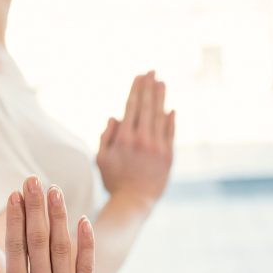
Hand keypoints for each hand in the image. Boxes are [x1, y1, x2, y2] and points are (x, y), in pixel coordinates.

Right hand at [0, 176, 98, 272]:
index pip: (14, 249)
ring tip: (55, 190)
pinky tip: (83, 221)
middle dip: (35, 207)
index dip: (14, 219)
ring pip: (62, 248)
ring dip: (59, 217)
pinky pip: (87, 268)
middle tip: (33, 180)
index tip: (13, 195)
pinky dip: (86, 244)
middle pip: (38, 241)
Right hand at [97, 71, 174, 204]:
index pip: (131, 107)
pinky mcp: (168, 156)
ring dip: (160, 97)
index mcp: (123, 139)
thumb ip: (106, 136)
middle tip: (152, 71)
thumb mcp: (101, 158)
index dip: (136, 89)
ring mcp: (157, 147)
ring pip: (159, 116)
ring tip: (162, 82)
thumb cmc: (114, 180)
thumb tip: (114, 116)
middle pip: (146, 107)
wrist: (134, 201)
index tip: (140, 76)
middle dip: (149, 87)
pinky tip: (170, 108)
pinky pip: (170, 133)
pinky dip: (171, 119)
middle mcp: (141, 140)